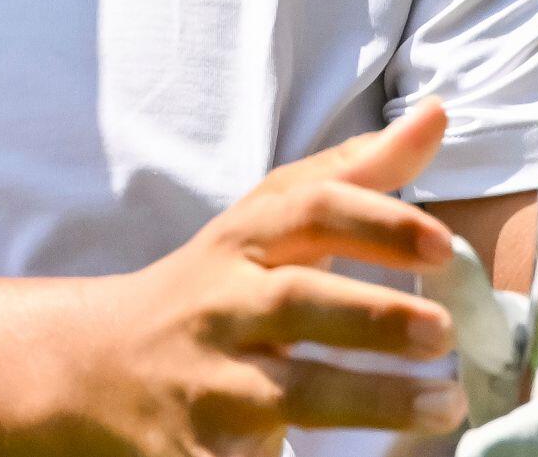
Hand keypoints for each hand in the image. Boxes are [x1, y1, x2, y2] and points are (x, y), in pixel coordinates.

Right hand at [38, 96, 473, 455]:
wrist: (93, 370)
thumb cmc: (212, 288)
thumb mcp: (266, 222)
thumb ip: (355, 175)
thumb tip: (437, 114)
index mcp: (242, 242)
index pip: (308, 211)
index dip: (376, 222)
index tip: (443, 245)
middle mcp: (221, 306)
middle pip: (295, 302)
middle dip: (371, 315)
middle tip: (444, 331)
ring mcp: (208, 384)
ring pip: (288, 392)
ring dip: (370, 398)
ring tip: (444, 405)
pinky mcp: (198, 454)